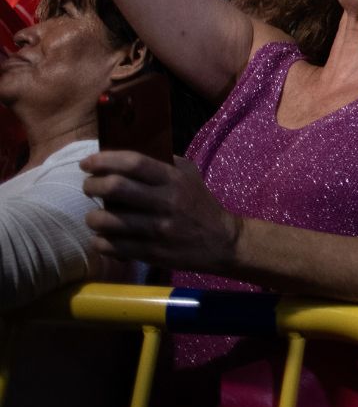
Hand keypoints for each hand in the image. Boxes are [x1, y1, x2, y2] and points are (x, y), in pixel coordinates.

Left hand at [82, 152, 242, 272]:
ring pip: (107, 221)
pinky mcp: (152, 253)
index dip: (104, 160)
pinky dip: (100, 241)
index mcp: (174, 179)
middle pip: (114, 188)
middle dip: (92, 185)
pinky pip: (111, 246)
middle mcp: (166, 202)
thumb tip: (124, 153)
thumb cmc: (200, 204)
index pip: (133, 163)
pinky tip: (105, 237)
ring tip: (96, 217)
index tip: (87, 163)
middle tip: (89, 188)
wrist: (223, 242)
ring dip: (93, 217)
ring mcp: (158, 230)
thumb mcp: (189, 175)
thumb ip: (163, 162)